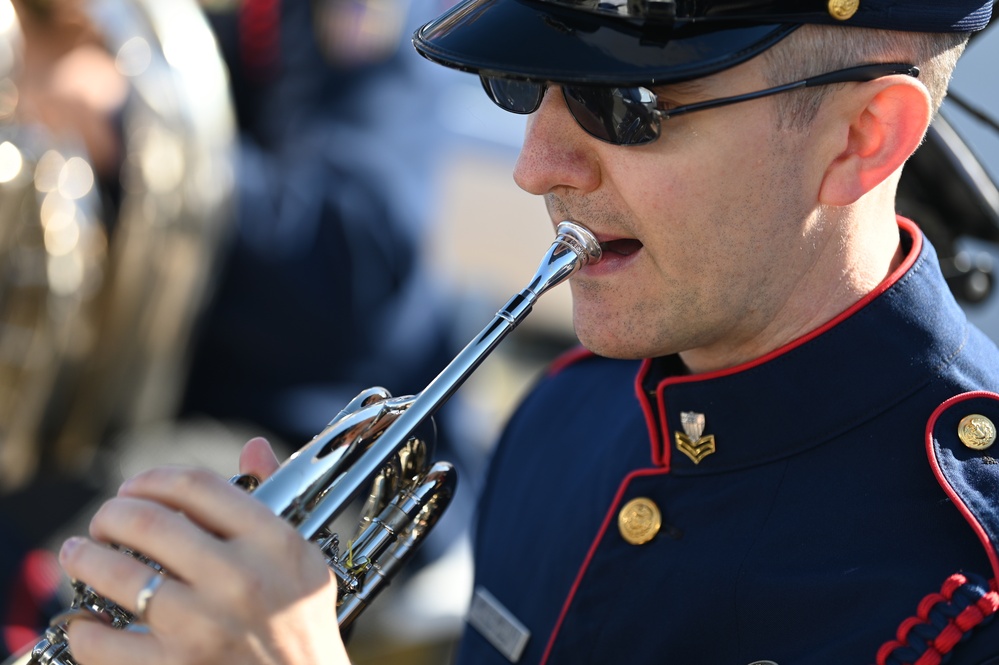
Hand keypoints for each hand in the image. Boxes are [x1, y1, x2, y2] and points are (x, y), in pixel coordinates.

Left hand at [58, 438, 351, 664]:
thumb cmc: (303, 631)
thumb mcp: (303, 562)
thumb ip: (274, 503)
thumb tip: (253, 448)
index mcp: (274, 545)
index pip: (197, 486)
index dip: (153, 478)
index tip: (135, 487)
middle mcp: (240, 579)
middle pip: (148, 520)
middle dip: (109, 514)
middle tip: (102, 522)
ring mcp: (203, 626)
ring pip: (115, 572)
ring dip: (83, 557)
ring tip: (78, 555)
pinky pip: (101, 640)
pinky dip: (83, 627)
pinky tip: (87, 621)